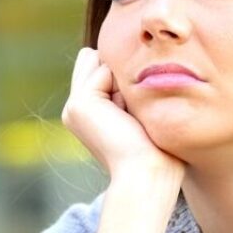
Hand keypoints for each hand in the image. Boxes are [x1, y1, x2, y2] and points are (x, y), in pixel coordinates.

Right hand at [62, 48, 184, 185]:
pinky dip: (121, 86)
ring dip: (122, 81)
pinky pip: (103, 67)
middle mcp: (77, 110)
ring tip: (129, 116)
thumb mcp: (143, 113)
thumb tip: (124, 61)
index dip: (127, 81)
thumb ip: (131, 89)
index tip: (136, 117)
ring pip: (99, 59)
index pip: (103, 68)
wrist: (149, 173)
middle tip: (132, 116)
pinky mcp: (79, 104)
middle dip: (122, 77)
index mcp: (90, 114)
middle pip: (98, 60)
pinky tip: (124, 116)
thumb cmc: (158, 150)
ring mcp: (74, 107)